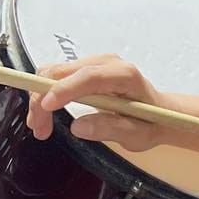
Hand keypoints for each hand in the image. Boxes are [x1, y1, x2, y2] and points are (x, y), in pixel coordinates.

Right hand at [26, 54, 165, 150]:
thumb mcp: (137, 135)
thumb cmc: (152, 123)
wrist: (160, 114)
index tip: (46, 107)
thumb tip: (78, 126)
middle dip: (43, 99)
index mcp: (125, 75)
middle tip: (38, 129)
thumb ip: (110, 129)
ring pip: (54, 73)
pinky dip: (46, 96)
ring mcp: (94, 64)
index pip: (88, 77)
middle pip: (62, 72)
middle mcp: (107, 63)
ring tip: (41, 128)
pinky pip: (58, 77)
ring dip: (41, 99)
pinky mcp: (85, 70)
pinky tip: (47, 115)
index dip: (64, 89)